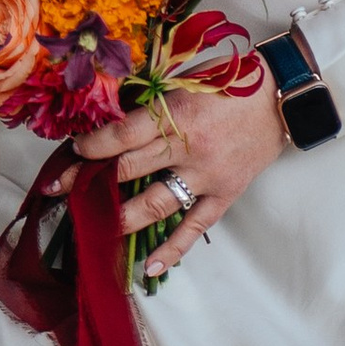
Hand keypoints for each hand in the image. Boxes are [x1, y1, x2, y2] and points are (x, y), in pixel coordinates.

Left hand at [76, 74, 286, 281]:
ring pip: (155, 203)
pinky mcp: (225, 194)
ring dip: (121, 217)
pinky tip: (150, 265)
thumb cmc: (231, 79)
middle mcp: (188, 148)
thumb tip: (115, 120)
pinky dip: (173, 248)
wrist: (281, 95)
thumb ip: (154, 103)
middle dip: (91, 180)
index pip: (123, 136)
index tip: (73, 153)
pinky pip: (195, 226)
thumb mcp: (186, 80)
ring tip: (93, 227)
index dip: (93, 146)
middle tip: (63, 190)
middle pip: (129, 169)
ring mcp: (207, 175)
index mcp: (176, 113)